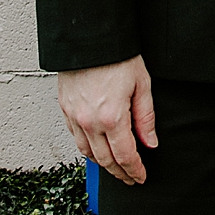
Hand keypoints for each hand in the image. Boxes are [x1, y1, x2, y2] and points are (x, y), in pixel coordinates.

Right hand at [56, 56, 157, 184]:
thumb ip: (145, 117)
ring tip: (115, 167)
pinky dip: (87, 148)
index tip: (140, 177)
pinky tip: (96, 147)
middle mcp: (90, 122)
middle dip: (120, 173)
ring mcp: (74, 116)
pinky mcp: (65, 108)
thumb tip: (150, 143)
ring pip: (87, 152)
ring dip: (102, 164)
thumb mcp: (141, 84)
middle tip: (130, 178)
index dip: (134, 170)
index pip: (125, 156)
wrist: (89, 36)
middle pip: (105, 160)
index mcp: (112, 117)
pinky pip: (75, 137)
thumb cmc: (118, 56)